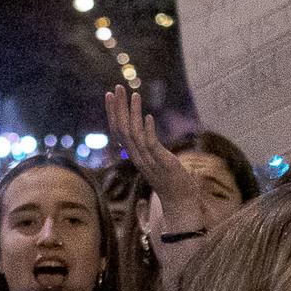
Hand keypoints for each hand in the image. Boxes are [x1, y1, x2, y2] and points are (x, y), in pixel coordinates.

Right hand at [106, 85, 202, 234]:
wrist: (180, 202)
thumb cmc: (170, 181)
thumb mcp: (156, 160)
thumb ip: (148, 147)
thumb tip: (146, 129)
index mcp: (134, 155)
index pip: (118, 130)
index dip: (113, 112)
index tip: (110, 95)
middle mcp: (137, 157)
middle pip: (121, 129)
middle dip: (118, 107)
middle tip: (116, 88)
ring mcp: (148, 160)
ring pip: (134, 134)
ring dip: (133, 113)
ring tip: (134, 95)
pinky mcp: (162, 163)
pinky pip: (151, 145)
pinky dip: (148, 130)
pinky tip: (149, 116)